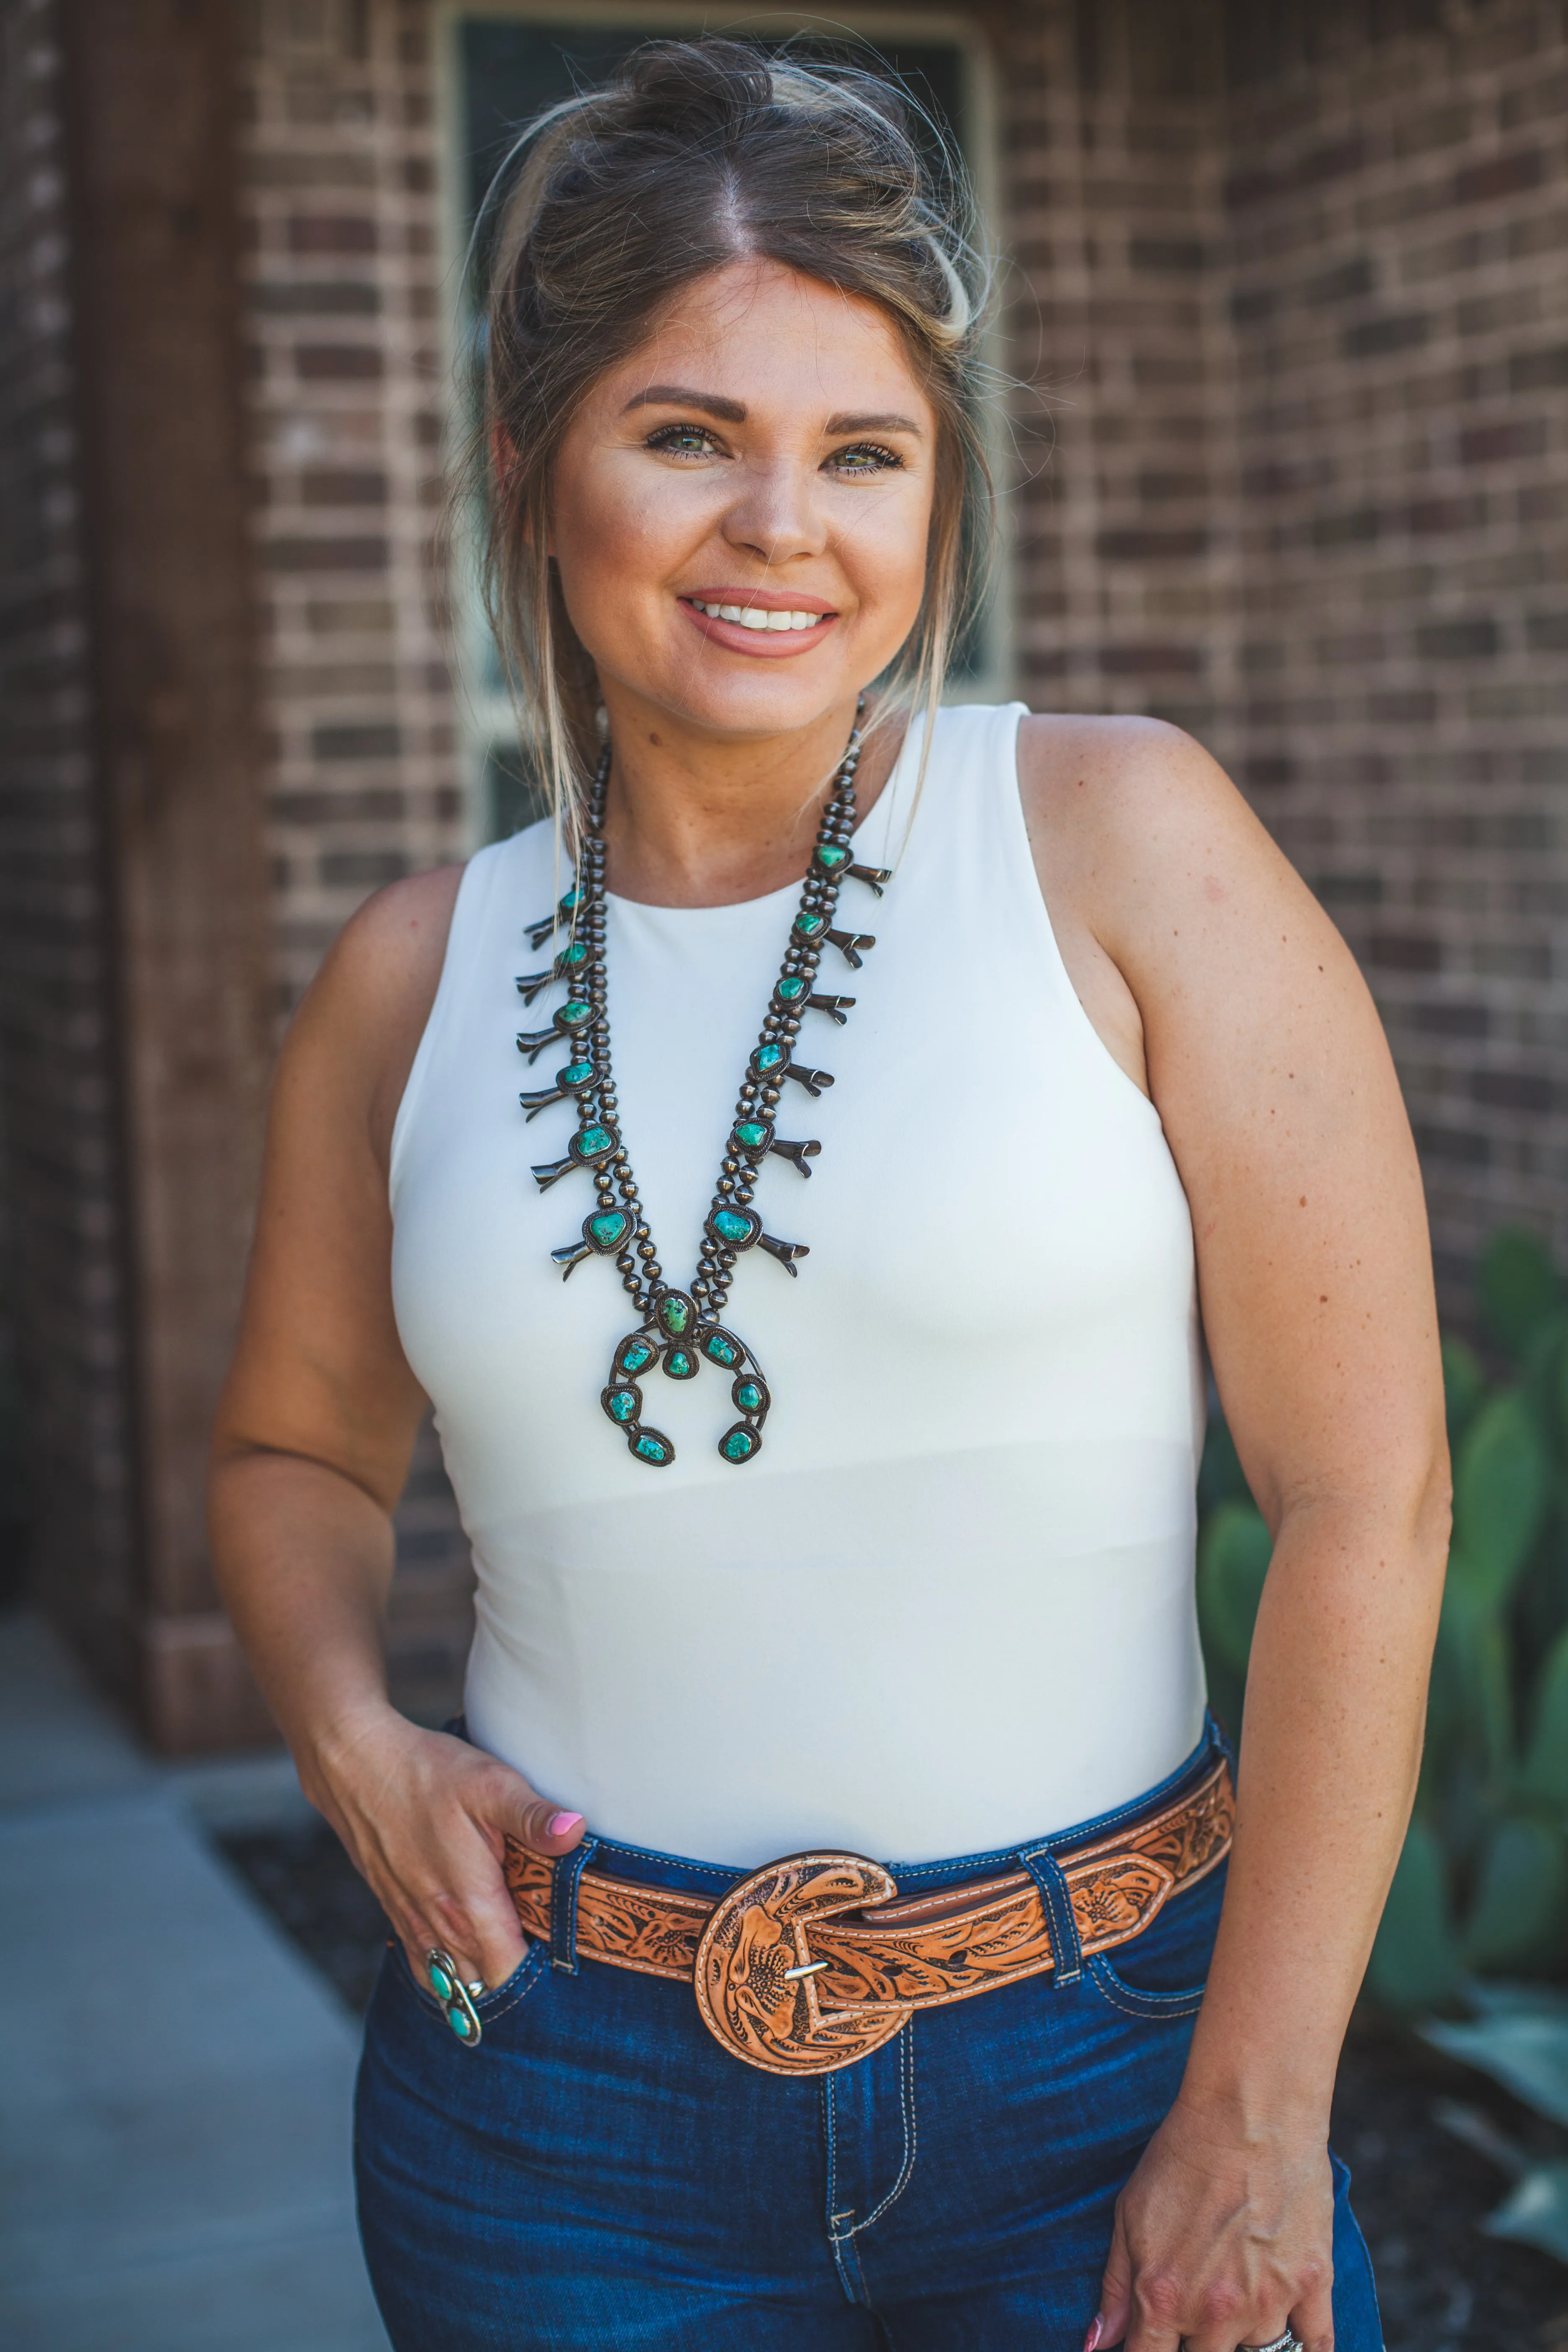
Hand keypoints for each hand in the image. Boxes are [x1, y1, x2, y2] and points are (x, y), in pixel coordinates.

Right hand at [301, 1705, 585, 1993]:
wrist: (357, 1765)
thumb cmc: (427, 1773)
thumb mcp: (491, 1785)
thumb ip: (534, 1817)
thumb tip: (576, 1833)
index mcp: (469, 1903)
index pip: (511, 1972)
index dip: (542, 1971)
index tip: (565, 1949)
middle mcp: (439, 1926)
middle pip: (485, 1985)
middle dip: (515, 1975)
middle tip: (544, 1946)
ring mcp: (413, 1923)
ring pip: (453, 1981)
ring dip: (482, 1975)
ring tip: (510, 1947)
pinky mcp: (396, 1913)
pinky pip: (425, 1966)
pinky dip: (448, 1969)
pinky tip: (467, 1947)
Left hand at [1090, 2095, 1333, 2351]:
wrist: (1249, 2110)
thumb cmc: (1183, 2154)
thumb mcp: (1129, 2213)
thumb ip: (1115, 2287)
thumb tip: (1096, 2344)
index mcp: (1163, 2296)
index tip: (1156, 2343)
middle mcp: (1215, 2311)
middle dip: (1198, 2343)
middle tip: (1201, 2312)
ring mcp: (1268, 2302)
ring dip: (1245, 2334)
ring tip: (1239, 2290)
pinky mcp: (1313, 2284)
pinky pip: (1317, 2347)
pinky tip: (1293, 2340)